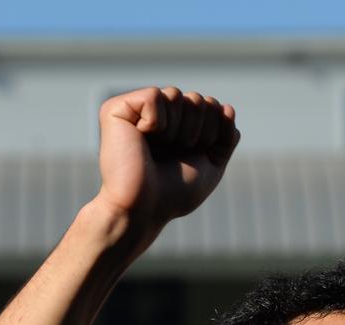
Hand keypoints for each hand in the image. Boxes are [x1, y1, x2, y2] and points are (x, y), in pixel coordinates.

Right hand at [95, 87, 239, 228]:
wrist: (143, 209)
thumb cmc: (173, 193)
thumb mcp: (211, 167)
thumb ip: (224, 138)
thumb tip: (227, 108)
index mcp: (176, 126)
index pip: (210, 106)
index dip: (211, 132)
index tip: (191, 156)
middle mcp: (156, 115)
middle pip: (195, 99)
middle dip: (194, 131)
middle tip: (173, 155)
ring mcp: (135, 110)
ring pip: (175, 95)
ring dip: (175, 130)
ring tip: (157, 149)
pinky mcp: (116, 108)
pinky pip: (154, 96)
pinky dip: (155, 122)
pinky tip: (141, 137)